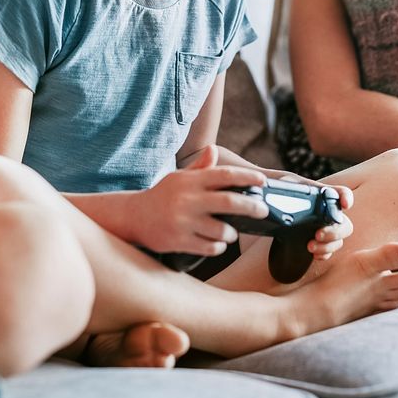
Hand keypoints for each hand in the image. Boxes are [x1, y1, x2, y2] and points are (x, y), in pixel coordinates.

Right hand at [133, 145, 269, 254]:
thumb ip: (200, 167)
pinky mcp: (179, 241)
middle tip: (263, 210)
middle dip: (252, 207)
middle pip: (229, 203)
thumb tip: (214, 149)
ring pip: (221, 230)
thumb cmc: (162, 195)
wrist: (134, 216)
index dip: (246, 177)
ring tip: (232, 232)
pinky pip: (209, 248)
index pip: (224, 175)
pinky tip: (217, 243)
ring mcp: (183, 222)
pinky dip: (218, 246)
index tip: (262, 181)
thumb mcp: (179, 178)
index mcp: (190, 181)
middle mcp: (188, 200)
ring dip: (232, 233)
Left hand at [274, 175, 353, 261]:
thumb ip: (288, 184)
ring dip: (328, 246)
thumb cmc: (281, 190)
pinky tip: (313, 254)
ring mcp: (325, 229)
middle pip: (345, 224)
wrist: (270, 205)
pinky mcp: (318, 242)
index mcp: (323, 195)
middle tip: (318, 234)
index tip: (345, 205)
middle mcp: (328, 213)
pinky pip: (328, 251)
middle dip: (335, 232)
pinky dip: (324, 254)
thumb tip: (283, 188)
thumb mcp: (284, 185)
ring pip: (338, 240)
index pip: (342, 194)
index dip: (347, 198)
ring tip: (310, 246)